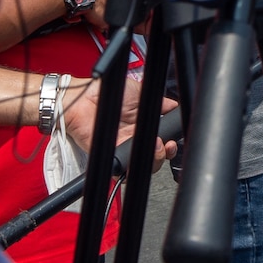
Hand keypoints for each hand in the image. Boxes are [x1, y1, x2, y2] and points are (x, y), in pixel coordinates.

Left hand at [61, 77, 177, 170]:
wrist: (86, 100)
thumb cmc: (108, 94)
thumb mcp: (140, 93)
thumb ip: (159, 102)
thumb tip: (176, 106)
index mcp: (143, 126)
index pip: (162, 141)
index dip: (170, 144)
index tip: (173, 139)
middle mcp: (135, 139)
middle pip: (156, 156)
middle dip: (166, 154)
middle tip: (167, 145)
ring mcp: (124, 148)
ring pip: (144, 164)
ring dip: (155, 158)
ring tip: (157, 145)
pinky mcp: (112, 156)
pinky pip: (126, 169)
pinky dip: (134, 166)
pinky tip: (141, 152)